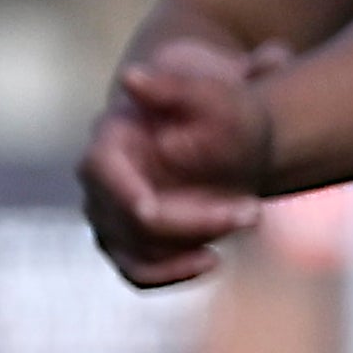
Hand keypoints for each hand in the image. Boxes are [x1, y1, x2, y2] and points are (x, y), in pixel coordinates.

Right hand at [87, 35, 279, 286]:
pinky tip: (213, 260)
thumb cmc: (219, 110)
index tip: (151, 210)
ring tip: (248, 217)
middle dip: (190, 221)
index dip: (121, 192)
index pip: (99, 169)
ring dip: (189, 245)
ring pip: (133, 250)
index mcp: (112, 137)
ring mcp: (113, 215)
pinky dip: (171, 274)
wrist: (230, 136)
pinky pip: (139, 272)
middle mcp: (102, 181)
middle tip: (253, 211)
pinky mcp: (132, 243)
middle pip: (127, 218)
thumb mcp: (211, 92)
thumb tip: (133, 79)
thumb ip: (177, 86)